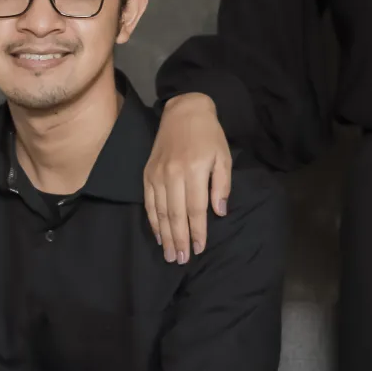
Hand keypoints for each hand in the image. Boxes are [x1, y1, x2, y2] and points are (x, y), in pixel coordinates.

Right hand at [143, 93, 231, 261]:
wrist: (184, 111)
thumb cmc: (209, 135)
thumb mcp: (223, 156)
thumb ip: (221, 185)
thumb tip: (218, 212)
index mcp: (194, 170)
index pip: (195, 208)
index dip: (197, 231)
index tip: (199, 248)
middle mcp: (172, 173)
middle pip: (176, 214)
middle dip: (179, 239)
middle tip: (181, 259)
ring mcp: (157, 174)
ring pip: (161, 211)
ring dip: (165, 235)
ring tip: (170, 254)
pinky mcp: (148, 173)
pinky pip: (149, 202)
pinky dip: (153, 220)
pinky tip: (158, 234)